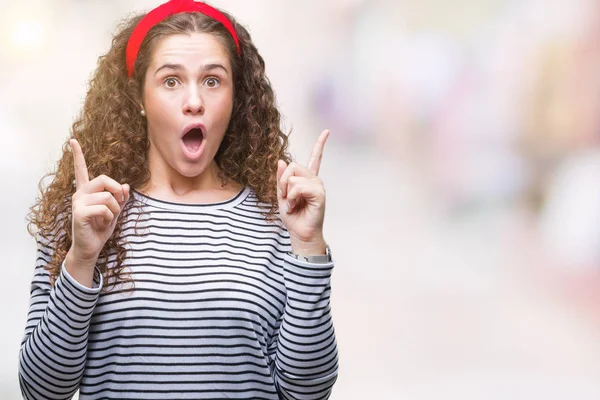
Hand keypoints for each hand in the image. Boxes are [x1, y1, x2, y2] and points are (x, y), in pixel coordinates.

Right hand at [65, 139, 129, 284]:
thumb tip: (127, 186)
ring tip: (107, 218)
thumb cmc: (100, 228)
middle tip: (119, 204)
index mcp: (87, 191)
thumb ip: (120, 198)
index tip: (73, 140)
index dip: (78, 155)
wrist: (91, 247)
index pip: (81, 170)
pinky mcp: (79, 213)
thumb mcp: (115, 211)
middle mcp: (80, 193)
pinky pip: (104, 208)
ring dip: (115, 210)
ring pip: (107, 196)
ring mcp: (78, 202)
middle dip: (118, 191)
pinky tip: (102, 223)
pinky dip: (109, 217)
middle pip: (104, 179)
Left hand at [277, 129, 329, 255]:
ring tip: (291, 204)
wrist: (300, 233)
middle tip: (285, 197)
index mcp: (307, 179)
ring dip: (286, 193)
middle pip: (292, 166)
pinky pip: (298, 187)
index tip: (327, 131)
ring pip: (293, 177)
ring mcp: (318, 186)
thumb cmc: (293, 216)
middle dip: (282, 182)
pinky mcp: (319, 194)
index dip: (320, 145)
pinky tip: (295, 205)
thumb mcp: (281, 195)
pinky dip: (291, 197)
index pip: (314, 158)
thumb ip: (281, 178)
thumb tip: (281, 160)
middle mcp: (314, 180)